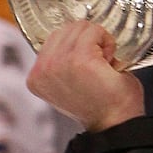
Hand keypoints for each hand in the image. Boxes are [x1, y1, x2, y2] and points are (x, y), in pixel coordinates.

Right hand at [27, 20, 144, 131]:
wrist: (116, 125)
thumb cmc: (101, 105)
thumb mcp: (70, 81)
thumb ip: (62, 61)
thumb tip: (71, 36)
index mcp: (37, 76)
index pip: (54, 38)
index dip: (77, 47)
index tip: (88, 69)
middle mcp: (42, 69)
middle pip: (66, 28)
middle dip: (88, 42)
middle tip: (99, 66)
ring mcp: (59, 63)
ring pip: (80, 27)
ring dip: (98, 41)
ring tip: (104, 65)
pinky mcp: (79, 59)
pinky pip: (93, 31)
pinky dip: (107, 41)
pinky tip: (110, 62)